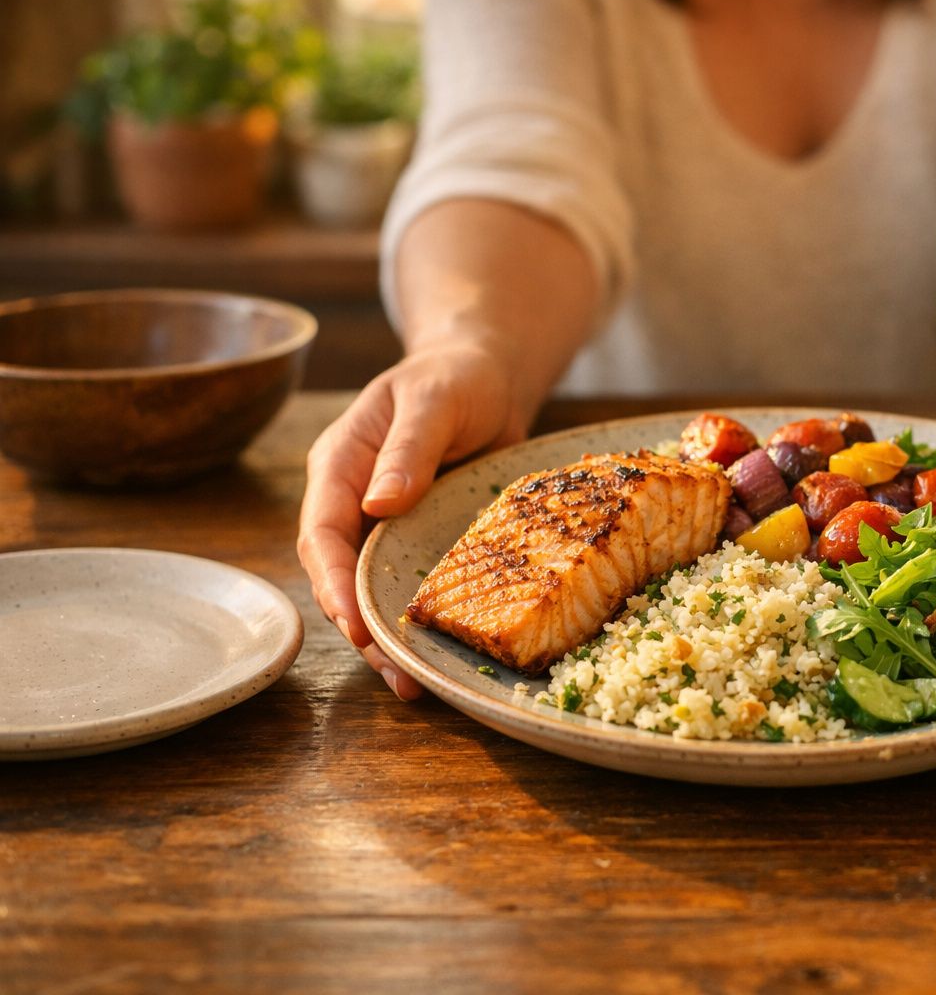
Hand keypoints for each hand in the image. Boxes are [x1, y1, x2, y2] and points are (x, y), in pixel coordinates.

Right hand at [297, 340, 526, 699]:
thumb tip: (379, 504)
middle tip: (395, 674)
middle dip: (360, 629)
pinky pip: (409, 587)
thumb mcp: (433, 401)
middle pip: (340, 576)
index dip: (333, 583)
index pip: (321, 533)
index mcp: (340, 465)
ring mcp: (385, 526)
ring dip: (388, 639)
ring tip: (414, 684)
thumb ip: (408, 449)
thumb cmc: (455, 379)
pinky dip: (419, 622)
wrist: (487, 378)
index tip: (354, 625)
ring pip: (372, 591)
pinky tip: (439, 657)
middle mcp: (354, 502)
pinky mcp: (419, 542)